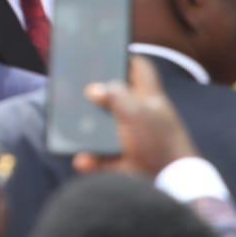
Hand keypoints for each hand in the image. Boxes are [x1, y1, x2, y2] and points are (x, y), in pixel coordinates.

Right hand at [73, 56, 197, 178]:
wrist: (171, 184)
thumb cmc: (160, 141)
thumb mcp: (137, 112)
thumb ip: (115, 96)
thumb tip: (93, 89)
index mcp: (149, 98)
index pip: (140, 69)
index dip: (125, 58)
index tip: (105, 52)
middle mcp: (140, 116)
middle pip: (116, 97)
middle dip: (96, 94)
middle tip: (73, 86)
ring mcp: (131, 140)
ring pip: (103, 128)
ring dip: (86, 129)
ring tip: (64, 118)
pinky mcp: (123, 164)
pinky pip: (99, 159)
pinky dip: (89, 160)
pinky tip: (82, 159)